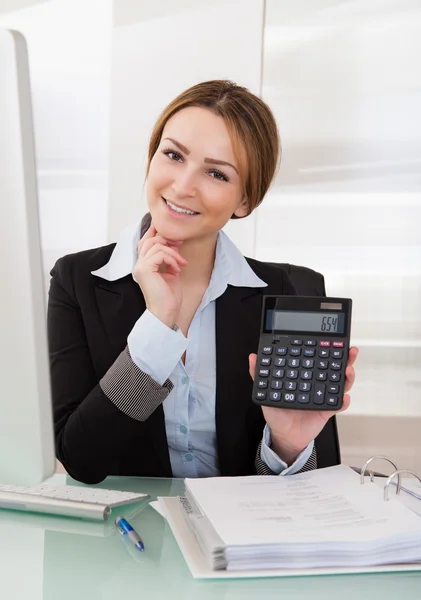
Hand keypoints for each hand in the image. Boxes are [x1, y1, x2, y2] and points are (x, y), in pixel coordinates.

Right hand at [133, 224, 186, 327]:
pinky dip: (172, 259)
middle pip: (149, 239)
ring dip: (172, 252)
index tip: (173, 235)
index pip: (145, 242)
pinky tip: (177, 270)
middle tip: (180, 245)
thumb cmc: (169, 297)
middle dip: (166, 239)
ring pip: (155, 245)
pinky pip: (160, 254)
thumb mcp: (171, 272)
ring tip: (181, 263)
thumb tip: (174, 244)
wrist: (166, 312)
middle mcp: (139, 265)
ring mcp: (140, 266)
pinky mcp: (145, 269)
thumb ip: (169, 258)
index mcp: (143, 265)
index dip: (156, 233)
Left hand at [249, 347, 358, 464]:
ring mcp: (324, 396)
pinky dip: (343, 401)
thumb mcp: (267, 392)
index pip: (318, 358)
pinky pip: (338, 405)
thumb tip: (253, 357)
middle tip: (349, 350)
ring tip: (348, 370)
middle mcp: (317, 383)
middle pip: (334, 367)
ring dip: (347, 376)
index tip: (333, 341)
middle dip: (344, 357)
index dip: (327, 349)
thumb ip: (260, 374)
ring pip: (340, 383)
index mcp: (305, 376)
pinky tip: (344, 397)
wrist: (284, 435)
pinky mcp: (327, 410)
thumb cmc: (277, 413)